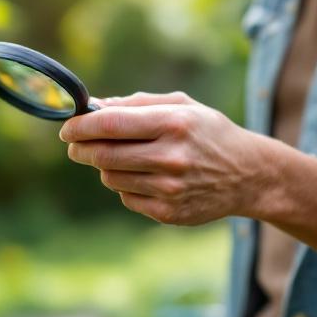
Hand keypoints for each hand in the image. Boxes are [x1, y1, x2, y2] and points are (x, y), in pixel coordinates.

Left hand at [59, 91, 276, 224]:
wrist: (249, 175)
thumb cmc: (209, 133)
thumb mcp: (182, 106)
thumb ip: (137, 103)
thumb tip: (94, 107)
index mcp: (173, 123)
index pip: (109, 125)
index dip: (80, 126)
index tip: (67, 127)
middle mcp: (171, 157)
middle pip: (102, 154)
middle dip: (80, 148)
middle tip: (75, 145)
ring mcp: (169, 188)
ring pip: (109, 177)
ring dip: (105, 166)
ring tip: (122, 158)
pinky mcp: (168, 213)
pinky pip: (126, 198)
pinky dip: (126, 186)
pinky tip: (145, 177)